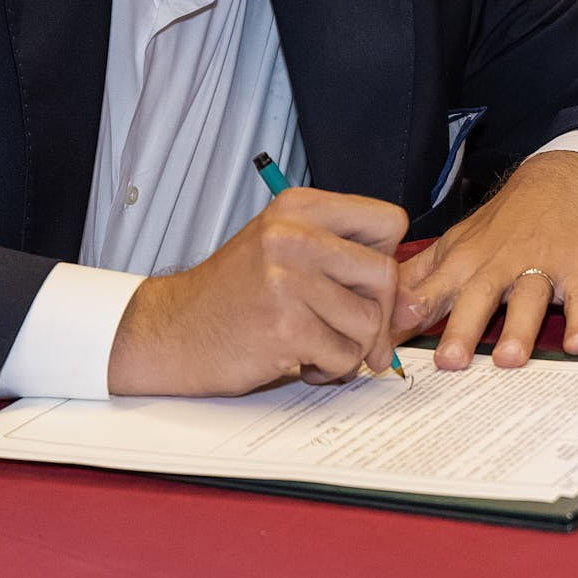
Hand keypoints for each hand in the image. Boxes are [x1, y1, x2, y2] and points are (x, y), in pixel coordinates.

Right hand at [106, 185, 405, 396]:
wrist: (169, 333)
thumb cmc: (230, 295)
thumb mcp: (281, 248)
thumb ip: (339, 254)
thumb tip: (408, 298)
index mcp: (298, 207)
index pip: (389, 222)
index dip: (387, 259)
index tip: (365, 285)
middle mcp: (294, 236)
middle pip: (386, 275)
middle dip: (379, 315)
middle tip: (356, 335)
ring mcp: (288, 280)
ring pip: (369, 322)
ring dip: (353, 348)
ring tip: (319, 348)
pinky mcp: (285, 327)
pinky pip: (345, 356)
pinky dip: (332, 369)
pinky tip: (303, 362)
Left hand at [393, 150, 577, 370]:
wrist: (562, 181)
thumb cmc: (502, 225)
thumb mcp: (454, 244)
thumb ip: (418, 280)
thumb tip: (378, 312)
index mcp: (462, 263)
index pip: (429, 293)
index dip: (407, 318)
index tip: (387, 345)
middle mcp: (498, 265)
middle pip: (477, 297)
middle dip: (462, 329)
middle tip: (448, 362)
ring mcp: (541, 267)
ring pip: (529, 298)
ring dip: (519, 328)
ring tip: (509, 359)